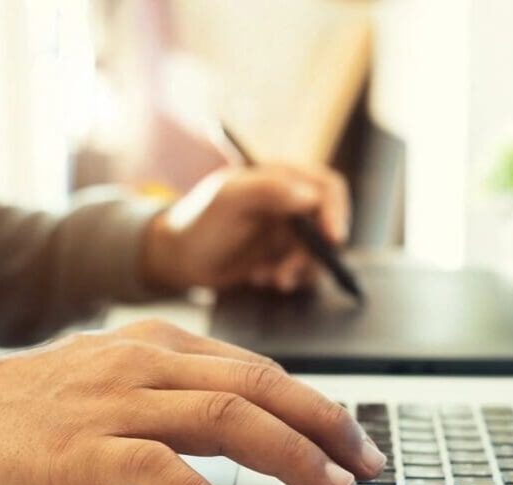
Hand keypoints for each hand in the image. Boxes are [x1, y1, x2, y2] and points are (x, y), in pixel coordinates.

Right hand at [0, 320, 384, 484]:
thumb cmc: (37, 406)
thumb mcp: (117, 378)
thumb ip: (178, 388)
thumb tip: (251, 418)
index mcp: (158, 344)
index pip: (257, 369)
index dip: (314, 405)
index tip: (351, 439)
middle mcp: (144, 363)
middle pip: (257, 387)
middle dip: (324, 426)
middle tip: (364, 464)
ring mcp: (114, 402)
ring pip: (226, 419)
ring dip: (288, 457)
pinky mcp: (83, 448)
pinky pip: (158, 467)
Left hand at [141, 165, 349, 292]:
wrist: (176, 258)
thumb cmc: (197, 221)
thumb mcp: (228, 200)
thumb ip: (267, 190)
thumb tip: (310, 196)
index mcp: (282, 177)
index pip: (327, 189)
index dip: (335, 213)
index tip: (331, 241)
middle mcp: (291, 202)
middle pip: (328, 225)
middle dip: (313, 253)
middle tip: (287, 274)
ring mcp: (288, 230)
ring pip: (318, 252)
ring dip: (299, 270)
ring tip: (269, 279)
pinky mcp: (283, 255)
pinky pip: (304, 270)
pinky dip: (287, 278)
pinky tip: (260, 278)